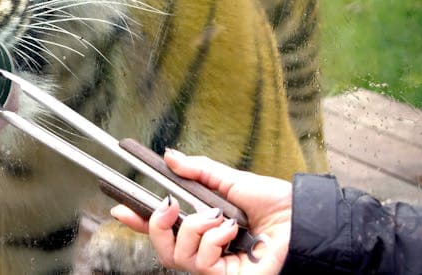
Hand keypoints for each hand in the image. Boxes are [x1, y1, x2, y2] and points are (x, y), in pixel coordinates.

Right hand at [110, 149, 291, 274]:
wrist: (301, 219)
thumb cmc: (275, 204)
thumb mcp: (230, 180)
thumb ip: (198, 170)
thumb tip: (169, 157)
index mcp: (204, 226)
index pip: (164, 229)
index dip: (139, 221)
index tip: (120, 207)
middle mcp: (206, 249)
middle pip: (162, 249)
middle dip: (155, 225)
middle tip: (167, 205)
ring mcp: (215, 267)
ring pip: (177, 256)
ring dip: (195, 229)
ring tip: (219, 216)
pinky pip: (201, 263)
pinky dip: (212, 239)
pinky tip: (230, 230)